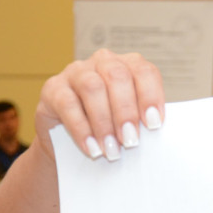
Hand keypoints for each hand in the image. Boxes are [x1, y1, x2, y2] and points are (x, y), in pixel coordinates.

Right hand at [35, 49, 165, 161]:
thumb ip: (142, 122)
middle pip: (117, 77)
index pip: (144, 72)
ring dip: (104, 122)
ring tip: (111, 150)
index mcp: (128, 66)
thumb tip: (159, 137)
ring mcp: (76, 72)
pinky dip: (82, 129)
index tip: (154, 124)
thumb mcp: (129, 123)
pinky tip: (91, 148)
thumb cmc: (110, 130)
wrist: (70, 144)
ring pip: (92, 87)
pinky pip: (67, 104)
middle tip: (131, 142)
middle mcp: (102, 62)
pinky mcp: (53, 88)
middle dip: (126, 111)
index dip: (151, 96)